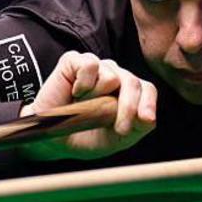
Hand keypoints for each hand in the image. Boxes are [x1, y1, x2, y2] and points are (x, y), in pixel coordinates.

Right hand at [20, 51, 156, 159]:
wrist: (52, 139)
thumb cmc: (84, 136)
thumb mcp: (117, 140)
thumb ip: (138, 128)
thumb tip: (149, 118)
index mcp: (126, 93)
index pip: (146, 89)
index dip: (147, 104)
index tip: (145, 120)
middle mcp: (114, 76)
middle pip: (133, 82)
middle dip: (128, 107)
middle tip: (119, 128)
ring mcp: (95, 67)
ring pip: (112, 75)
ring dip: (98, 98)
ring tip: (84, 107)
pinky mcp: (74, 61)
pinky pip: (90, 65)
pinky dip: (84, 83)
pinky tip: (76, 93)